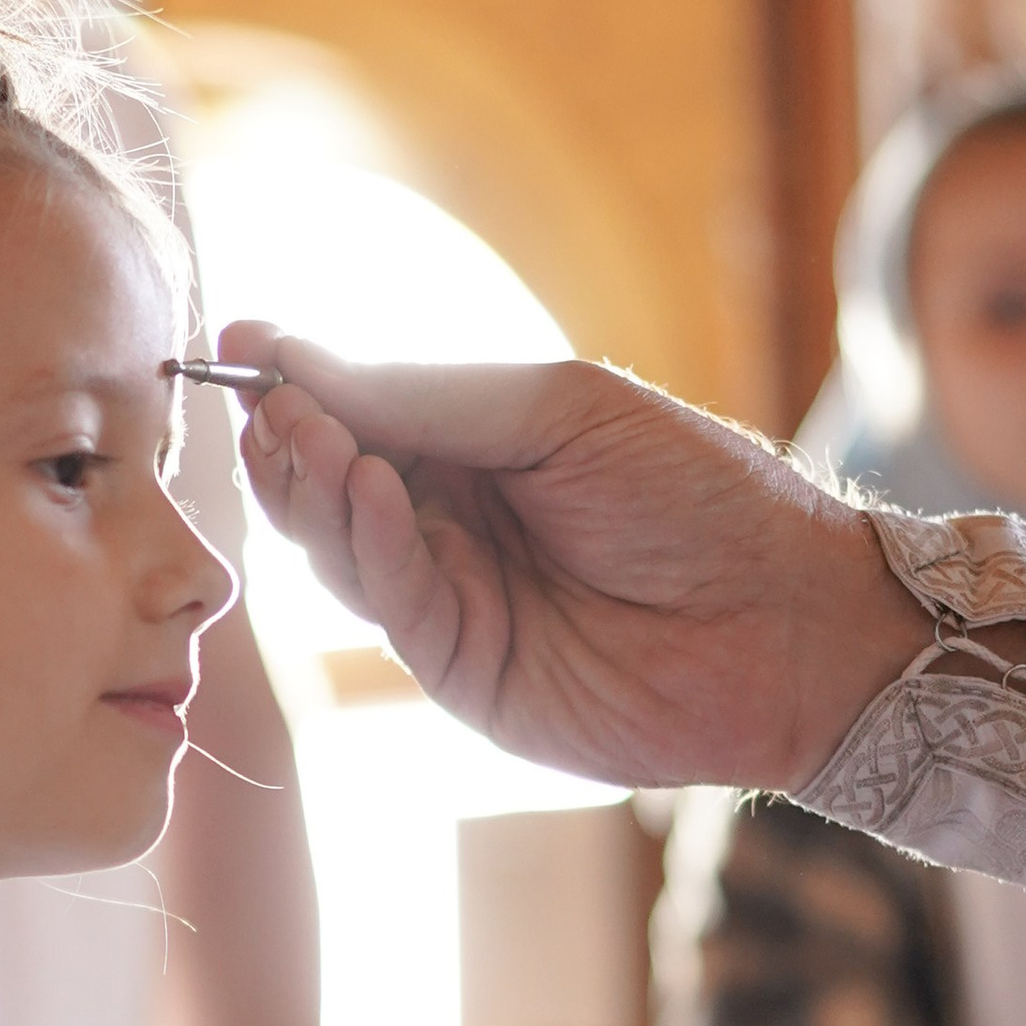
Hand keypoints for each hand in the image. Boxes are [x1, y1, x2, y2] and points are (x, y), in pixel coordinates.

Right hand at [222, 323, 930, 795]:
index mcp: (478, 451)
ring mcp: (456, 605)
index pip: (358, 414)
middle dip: (292, 441)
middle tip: (271, 402)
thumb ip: (423, 397)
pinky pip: (395, 606)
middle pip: (330, 487)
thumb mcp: (556, 411)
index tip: (233, 348)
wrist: (792, 616)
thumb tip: (287, 357)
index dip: (296, 383)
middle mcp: (454, 527)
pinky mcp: (466, 677)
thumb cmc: (697, 493)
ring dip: (319, 490)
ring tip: (313, 437)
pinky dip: (373, 546)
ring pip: (343, 552)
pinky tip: (371, 488)